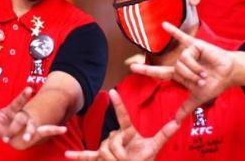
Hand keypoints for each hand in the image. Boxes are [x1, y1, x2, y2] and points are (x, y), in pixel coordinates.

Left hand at [0, 88, 66, 149]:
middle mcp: (24, 116)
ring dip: (32, 131)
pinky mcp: (37, 132)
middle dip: (17, 123)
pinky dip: (55, 130)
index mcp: (14, 110)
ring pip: (33, 126)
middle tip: (14, 126)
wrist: (13, 132)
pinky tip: (63, 129)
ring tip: (29, 136)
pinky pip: (47, 131)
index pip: (18, 103)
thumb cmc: (3, 124)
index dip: (23, 96)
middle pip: (22, 117)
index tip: (29, 89)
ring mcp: (31, 124)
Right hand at [65, 90, 180, 160]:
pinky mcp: (100, 159)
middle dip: (120, 151)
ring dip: (112, 159)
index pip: (122, 116)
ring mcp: (107, 148)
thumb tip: (177, 122)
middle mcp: (116, 138)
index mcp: (128, 132)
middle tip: (128, 160)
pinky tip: (67, 155)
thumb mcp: (154, 148)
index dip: (118, 104)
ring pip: (105, 149)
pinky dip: (78, 155)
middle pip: (112, 139)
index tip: (113, 91)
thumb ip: (163, 134)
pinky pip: (88, 156)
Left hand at [129, 22, 234, 117]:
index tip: (131, 67)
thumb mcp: (198, 97)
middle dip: (190, 76)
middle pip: (176, 69)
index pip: (158, 72)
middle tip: (201, 80)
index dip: (146, 70)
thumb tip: (176, 121)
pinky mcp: (194, 45)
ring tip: (205, 71)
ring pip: (183, 61)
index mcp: (178, 74)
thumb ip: (186, 107)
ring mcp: (186, 53)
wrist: (228, 74)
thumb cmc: (214, 84)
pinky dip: (173, 31)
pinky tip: (163, 25)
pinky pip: (182, 37)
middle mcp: (180, 62)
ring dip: (195, 68)